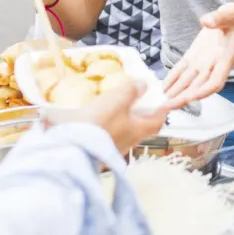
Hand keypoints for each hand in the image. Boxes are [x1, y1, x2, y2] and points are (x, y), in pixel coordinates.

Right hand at [53, 81, 171, 155]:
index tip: (162, 101)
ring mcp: (113, 147)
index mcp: (139, 130)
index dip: (161, 110)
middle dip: (141, 113)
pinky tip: (99, 117)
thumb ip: (133, 90)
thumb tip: (143, 86)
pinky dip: (109, 124)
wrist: (71, 145)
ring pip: (125, 131)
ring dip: (124, 118)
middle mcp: (128, 142)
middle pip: (141, 126)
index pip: (158, 121)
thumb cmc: (98, 122)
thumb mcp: (118, 98)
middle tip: (139, 100)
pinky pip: (109, 135)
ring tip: (117, 105)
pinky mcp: (98, 149)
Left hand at [163, 3, 233, 107]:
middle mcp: (214, 65)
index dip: (204, 91)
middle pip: (199, 86)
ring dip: (176, 92)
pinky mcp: (194, 57)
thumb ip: (218, 18)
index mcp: (225, 59)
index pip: (216, 81)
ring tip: (162, 101)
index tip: (191, 97)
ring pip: (189, 82)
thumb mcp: (229, 14)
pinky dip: (172, 78)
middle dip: (183, 97)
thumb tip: (206, 21)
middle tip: (168, 106)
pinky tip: (163, 86)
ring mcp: (203, 63)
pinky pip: (182, 70)